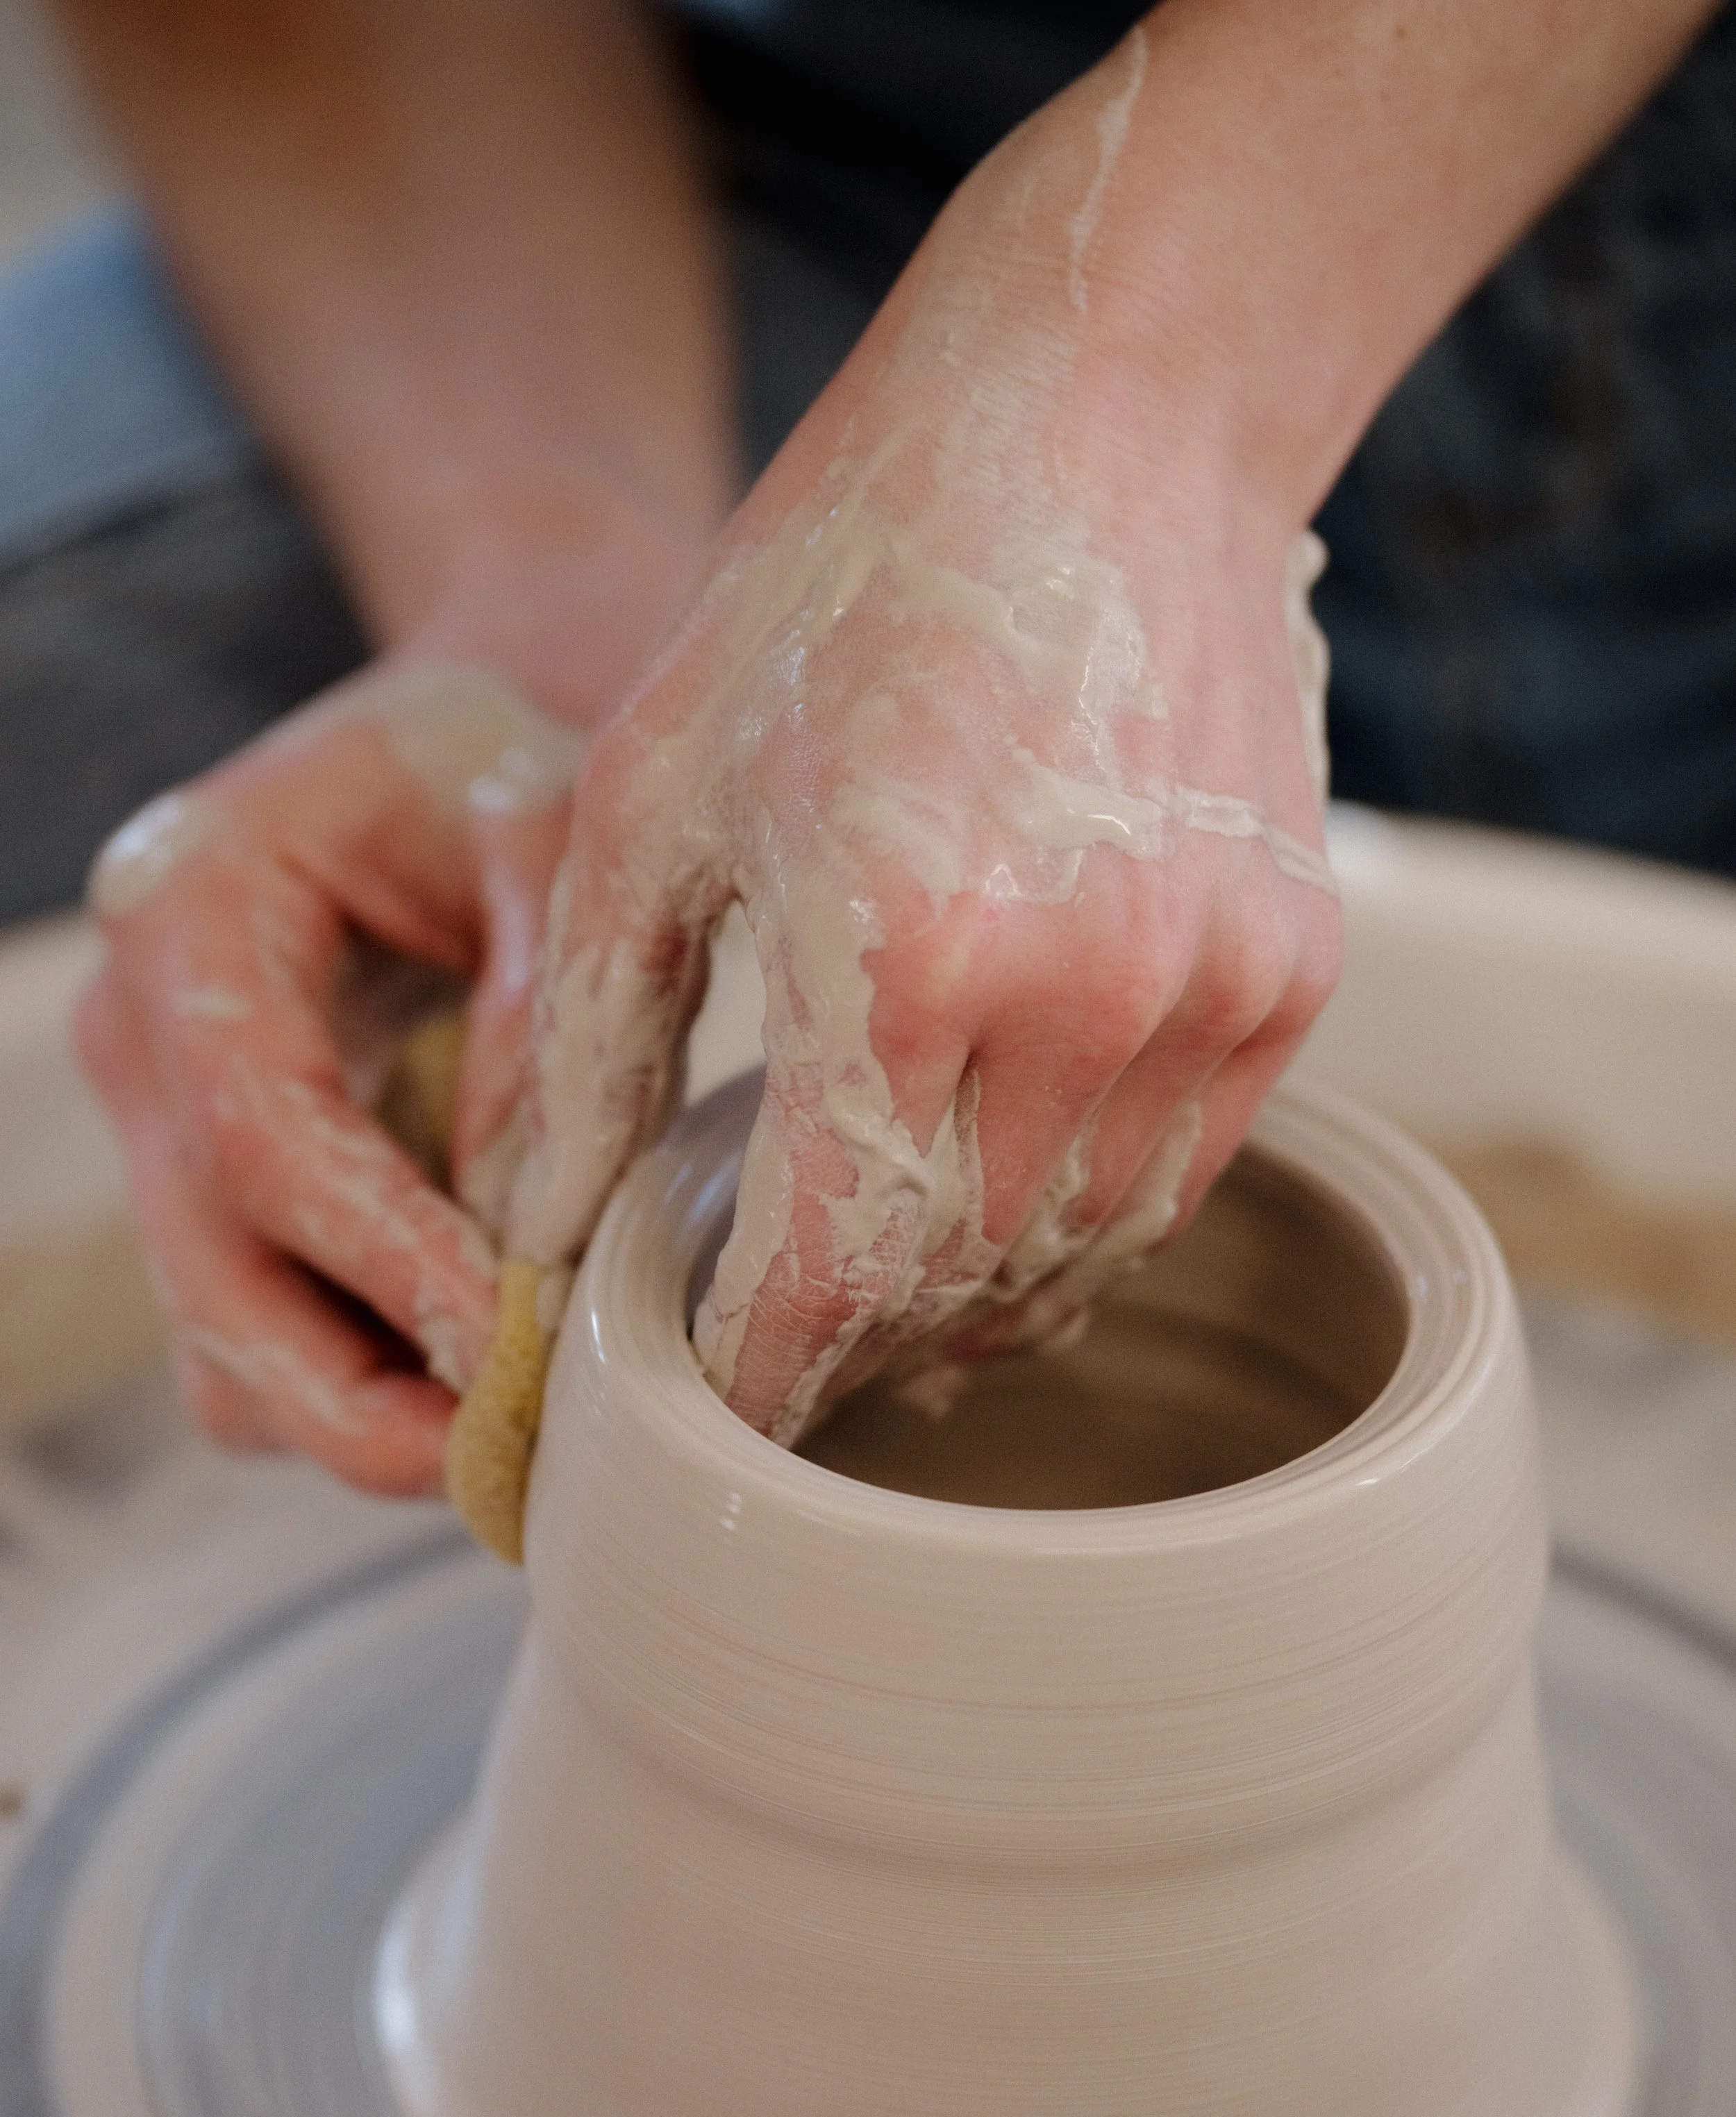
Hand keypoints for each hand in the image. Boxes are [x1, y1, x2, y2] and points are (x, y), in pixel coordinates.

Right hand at [76, 657, 584, 1490]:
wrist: (426, 769)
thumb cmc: (478, 778)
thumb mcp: (537, 826)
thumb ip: (545, 1003)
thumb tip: (541, 1223)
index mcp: (186, 919)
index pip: (264, 1141)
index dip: (389, 1262)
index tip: (519, 1338)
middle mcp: (137, 1045)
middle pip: (215, 1289)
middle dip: (365, 1404)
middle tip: (520, 1456)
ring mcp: (156, 1141)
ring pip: (225, 1356)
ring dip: (365, 1421)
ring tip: (521, 1428)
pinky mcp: (206, 1208)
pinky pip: (255, 1357)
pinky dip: (361, 1396)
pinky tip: (478, 1378)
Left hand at [503, 59, 1340, 1447]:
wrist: (1110, 413)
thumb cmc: (845, 581)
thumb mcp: (654, 789)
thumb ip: (590, 1034)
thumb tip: (539, 1228)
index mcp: (902, 958)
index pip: (831, 1276)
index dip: (767, 1375)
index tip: (717, 1417)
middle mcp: (1082, 1000)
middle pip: (959, 1284)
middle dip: (861, 1352)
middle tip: (788, 1370)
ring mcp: (1210, 991)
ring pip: (1083, 1250)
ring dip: (979, 1303)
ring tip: (896, 1312)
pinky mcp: (1291, 968)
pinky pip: (1181, 1172)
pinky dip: (1086, 1220)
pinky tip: (1013, 1206)